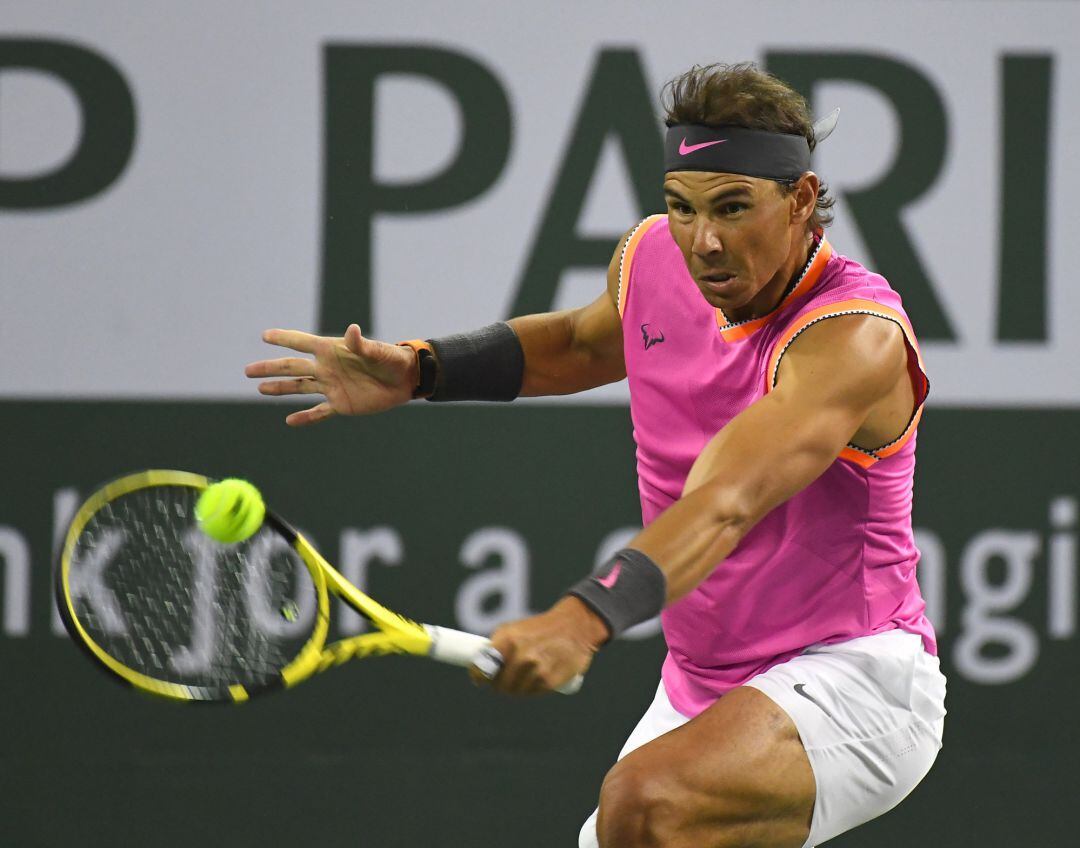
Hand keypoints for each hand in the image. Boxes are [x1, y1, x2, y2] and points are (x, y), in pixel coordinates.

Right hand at [245, 324, 416, 425]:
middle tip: (247, 370)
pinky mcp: (341, 404)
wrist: (405, 380)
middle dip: (270, 368)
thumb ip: (362, 344)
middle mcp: (327, 368)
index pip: (302, 342)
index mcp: (332, 351)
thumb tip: (352, 330)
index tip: (265, 336)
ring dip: (280, 389)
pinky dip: (306, 417)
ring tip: (259, 389)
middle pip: (293, 368)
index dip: (284, 338)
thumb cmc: (393, 359)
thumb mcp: (379, 351)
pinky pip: (319, 412)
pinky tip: (290, 421)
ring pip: (300, 388)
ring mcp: (332, 386)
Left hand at [471, 597, 609, 694]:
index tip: (479, 680)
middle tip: (505, 678)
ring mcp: (535, 669)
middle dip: (499, 684)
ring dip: (517, 687)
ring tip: (526, 674)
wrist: (574, 627)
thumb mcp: (514, 629)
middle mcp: (520, 655)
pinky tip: (538, 677)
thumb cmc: (539, 629)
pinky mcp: (549, 681)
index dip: (478, 676)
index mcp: (508, 640)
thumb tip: (477, 670)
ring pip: (515, 691)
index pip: (482, 668)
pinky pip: (532, 693)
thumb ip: (496, 648)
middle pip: (498, 684)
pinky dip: (533, 689)